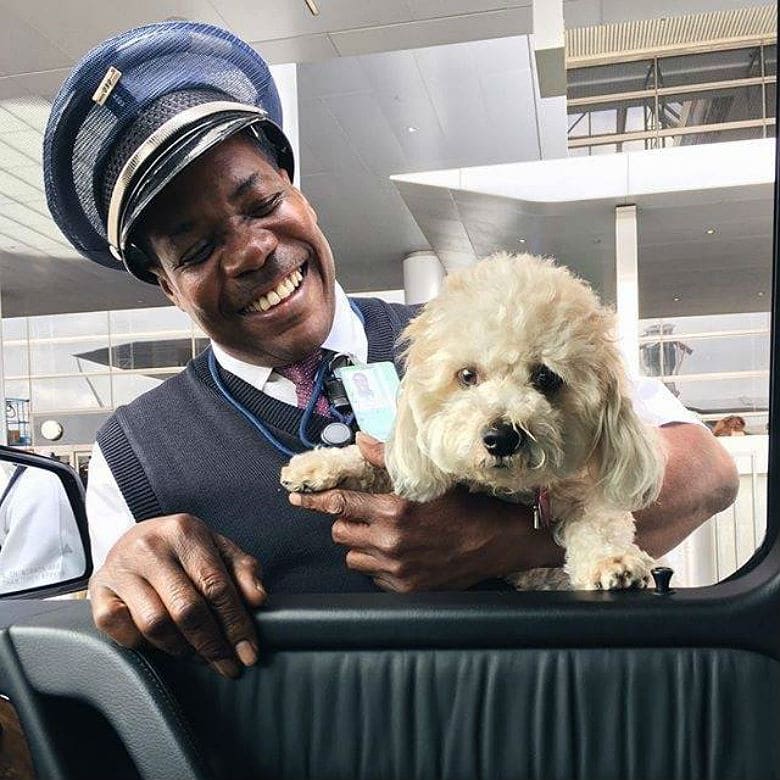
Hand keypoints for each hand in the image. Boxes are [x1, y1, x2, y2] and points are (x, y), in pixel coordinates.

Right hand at [89, 513, 266, 677]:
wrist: (136, 537)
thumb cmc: (184, 548)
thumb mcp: (219, 548)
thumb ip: (243, 570)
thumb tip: (258, 599)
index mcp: (184, 532)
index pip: (215, 586)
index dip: (235, 624)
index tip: (249, 652)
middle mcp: (149, 547)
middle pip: (186, 609)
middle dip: (213, 644)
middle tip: (229, 665)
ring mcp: (119, 570)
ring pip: (155, 625)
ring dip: (182, 649)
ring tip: (199, 655)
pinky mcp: (98, 593)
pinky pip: (122, 632)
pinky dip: (145, 645)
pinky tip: (163, 644)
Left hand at [289, 434, 560, 590]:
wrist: (499, 542)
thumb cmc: (466, 504)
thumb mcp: (428, 478)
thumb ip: (387, 460)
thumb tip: (360, 441)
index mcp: (392, 511)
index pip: (338, 504)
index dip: (314, 501)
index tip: (296, 499)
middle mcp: (389, 543)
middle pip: (340, 533)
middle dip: (345, 521)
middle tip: (363, 514)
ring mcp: (396, 569)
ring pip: (352, 558)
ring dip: (359, 545)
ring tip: (380, 535)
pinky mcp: (405, 588)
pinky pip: (373, 576)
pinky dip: (377, 564)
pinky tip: (398, 553)